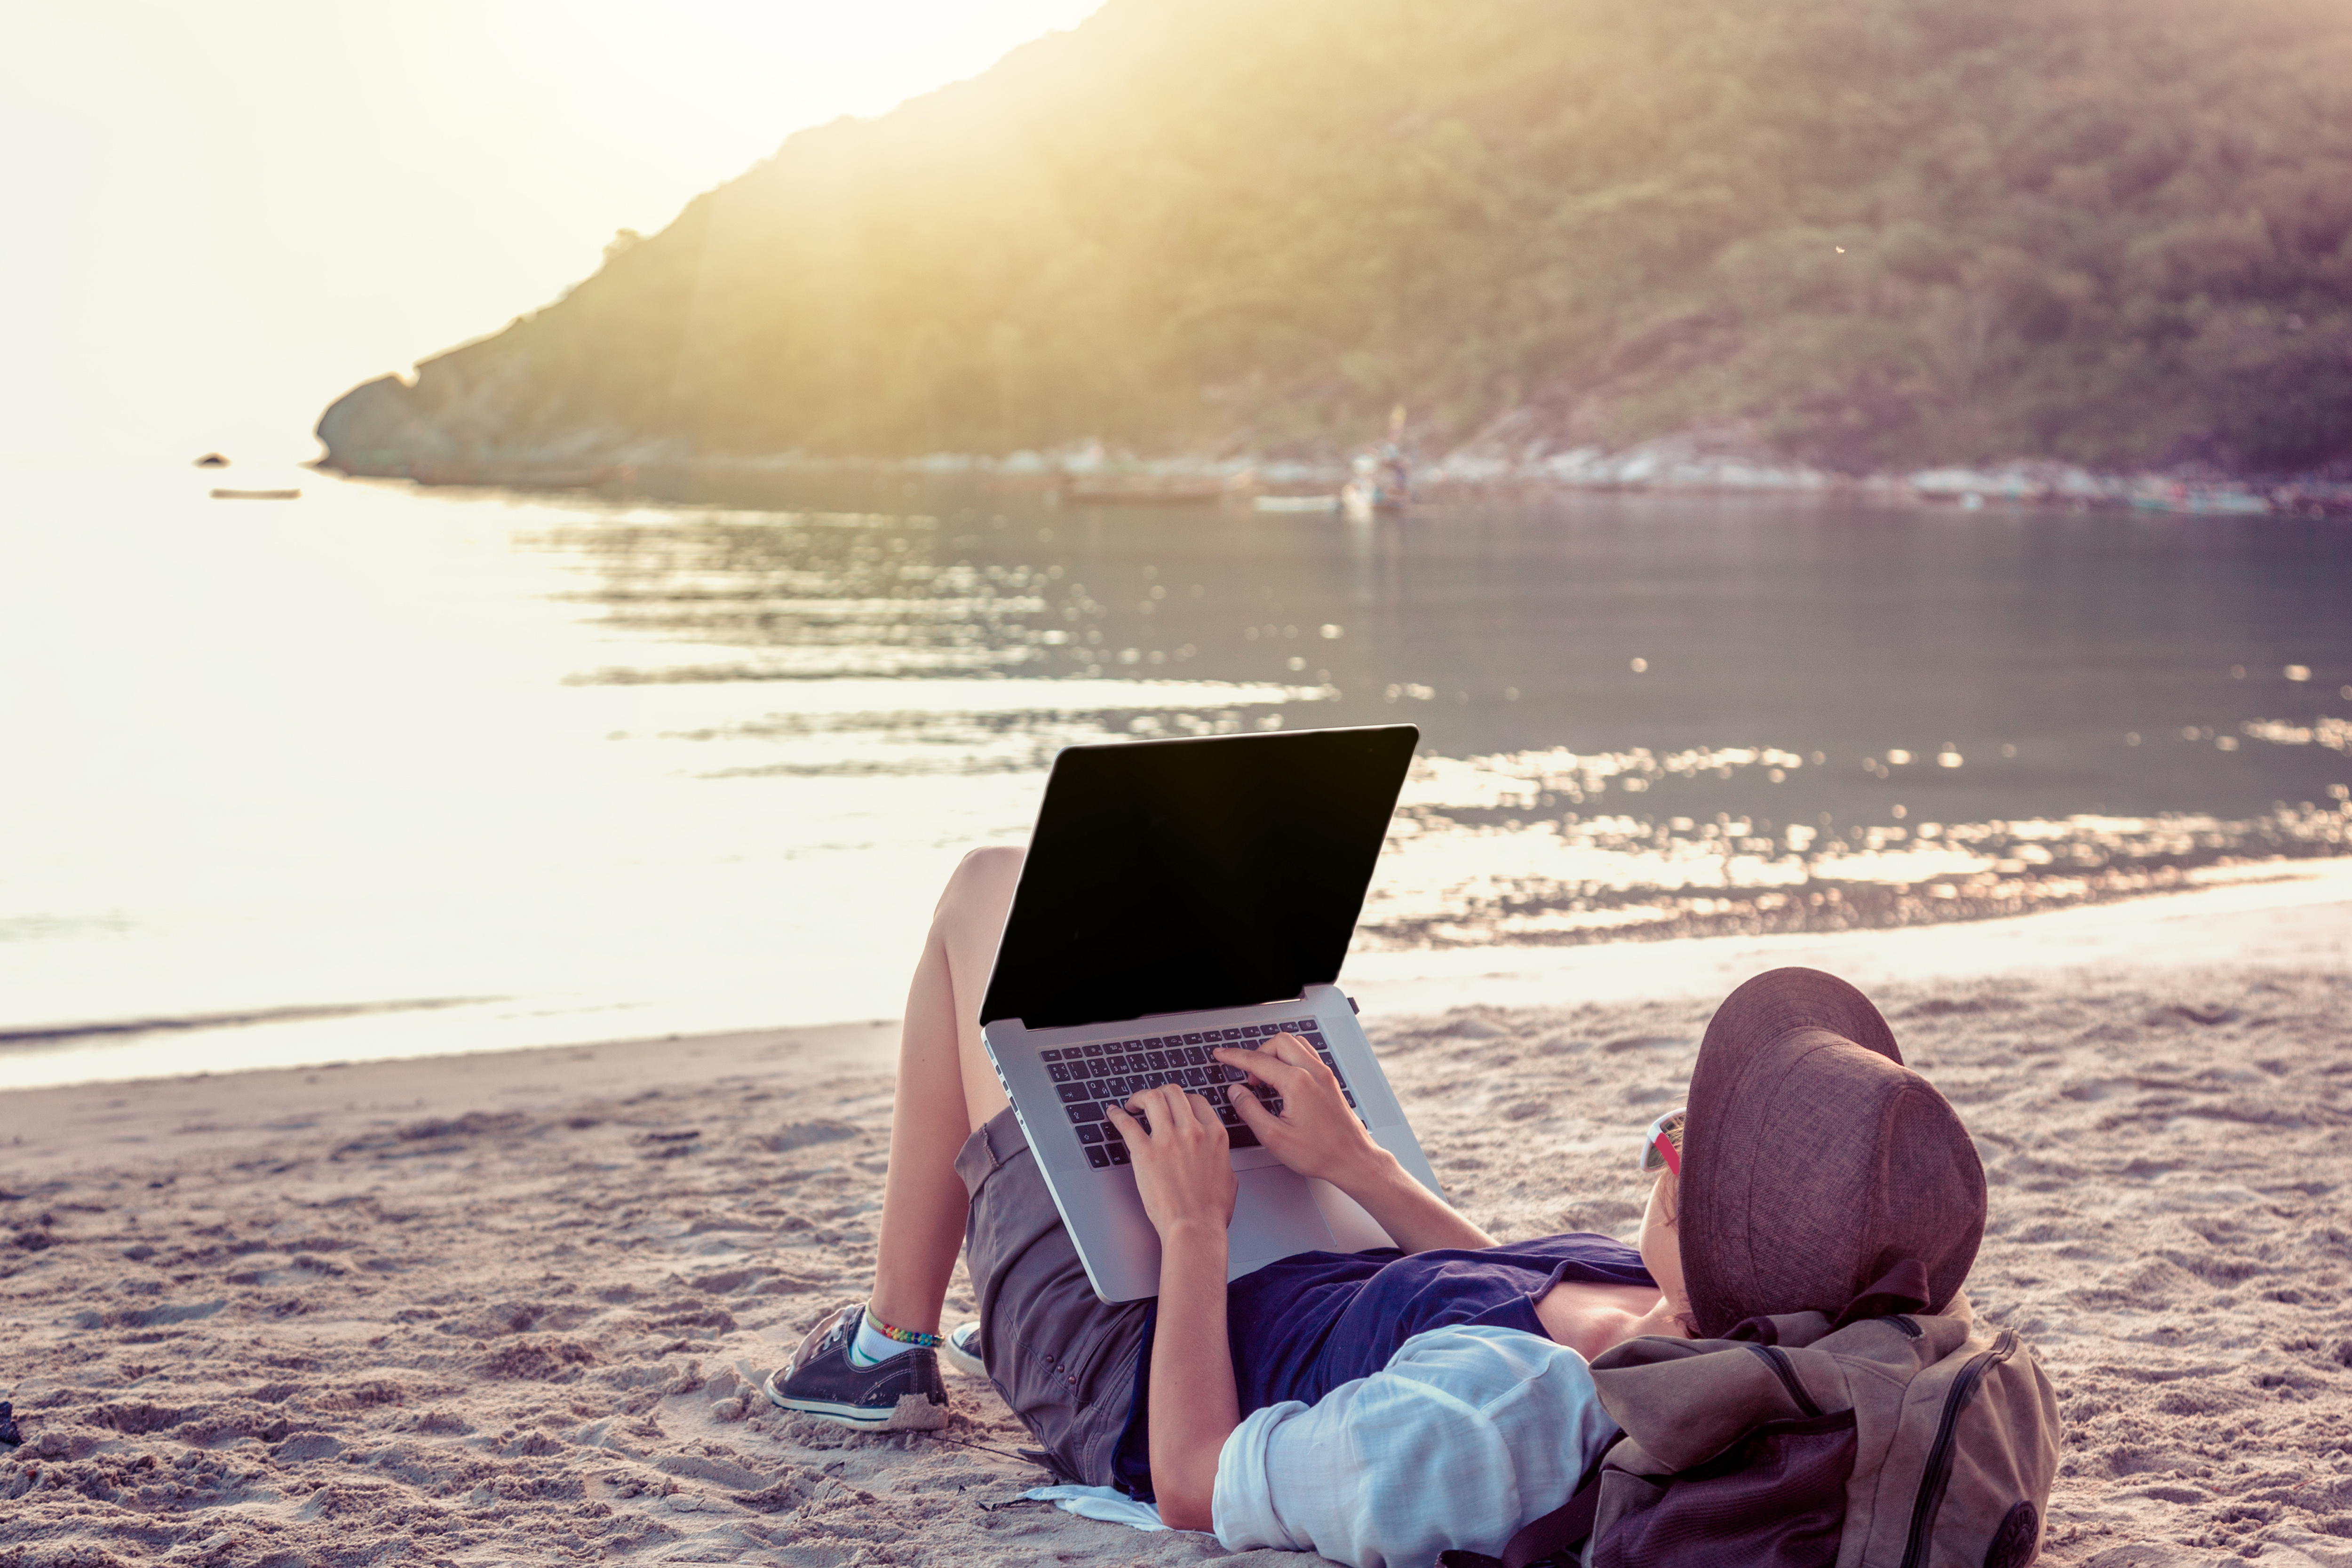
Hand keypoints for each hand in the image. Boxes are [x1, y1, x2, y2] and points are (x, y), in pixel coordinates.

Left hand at [1106, 1084, 1236, 1239]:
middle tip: (1150, 1100)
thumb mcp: (1229, 1176)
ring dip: (1139, 1097)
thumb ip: (1220, 1157)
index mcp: (1214, 1135)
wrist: (1195, 1228)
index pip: (1197, 1101)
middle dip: (1160, 1092)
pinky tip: (1113, 1113)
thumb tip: (1215, 1155)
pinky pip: (1127, 1123)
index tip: (1174, 1105)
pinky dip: (1117, 1115)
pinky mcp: (1145, 1152)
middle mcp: (1192, 1130)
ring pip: (1152, 1098)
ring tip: (1132, 1104)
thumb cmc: (1211, 1211)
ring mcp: (1168, 1139)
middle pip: (1173, 1093)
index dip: (1182, 1099)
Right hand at [1214, 1034, 1386, 1186]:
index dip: (1234, 1057)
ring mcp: (1324, 1074)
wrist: (1352, 1159)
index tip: (1221, 1054)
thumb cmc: (1319, 1153)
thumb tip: (1236, 1092)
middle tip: (1247, 1076)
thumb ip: (1250, 1110)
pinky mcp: (1329, 1080)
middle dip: (1257, 1053)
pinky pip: (1307, 1055)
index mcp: (1297, 1083)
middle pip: (1278, 1042)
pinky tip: (1283, 1078)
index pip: (1257, 1060)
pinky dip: (1290, 1058)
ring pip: (1295, 1044)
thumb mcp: (1274, 1137)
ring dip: (1275, 1053)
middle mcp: (1313, 1072)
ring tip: (1264, 1077)